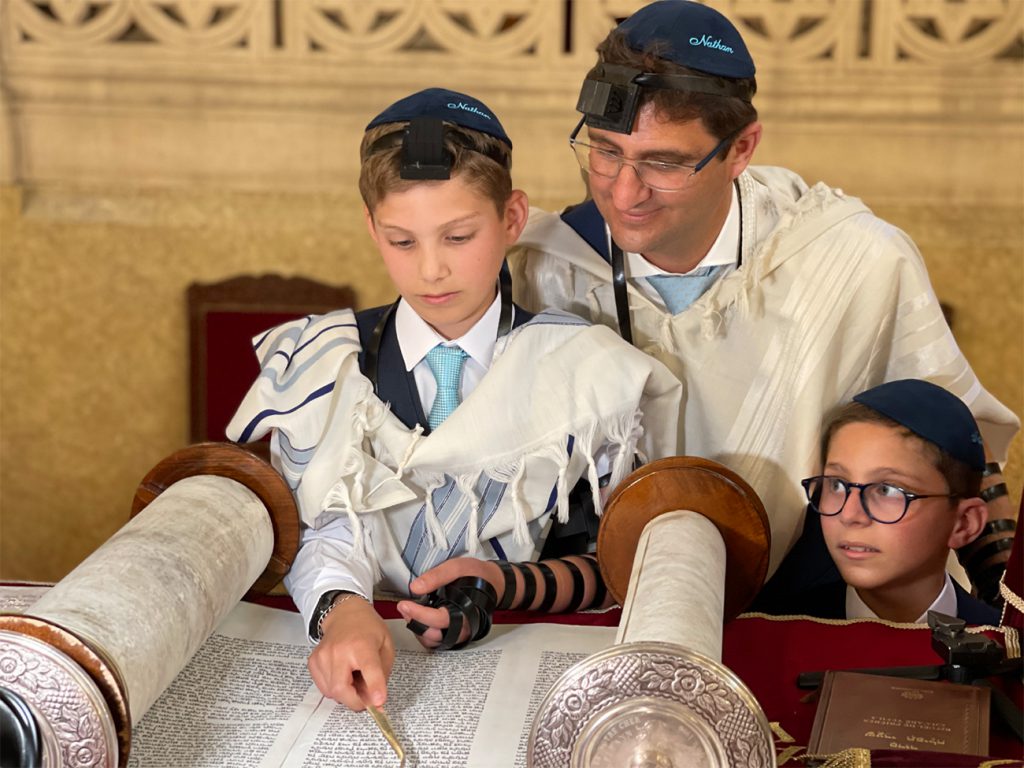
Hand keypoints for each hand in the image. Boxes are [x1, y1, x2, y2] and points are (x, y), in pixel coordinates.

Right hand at [308, 596, 393, 711]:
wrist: (345, 614)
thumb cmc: (368, 630)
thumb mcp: (386, 646)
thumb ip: (382, 674)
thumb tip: (375, 701)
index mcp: (362, 644)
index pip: (368, 668)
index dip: (374, 687)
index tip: (379, 702)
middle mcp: (339, 650)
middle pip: (341, 689)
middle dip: (355, 702)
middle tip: (366, 697)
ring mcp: (323, 656)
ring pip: (332, 692)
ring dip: (347, 694)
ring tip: (355, 677)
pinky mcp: (313, 661)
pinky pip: (324, 688)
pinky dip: (335, 688)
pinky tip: (343, 674)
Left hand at [397, 557, 502, 648]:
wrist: (492, 582)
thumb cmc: (477, 576)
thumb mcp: (458, 567)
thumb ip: (436, 576)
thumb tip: (415, 587)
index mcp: (466, 611)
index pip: (440, 619)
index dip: (420, 614)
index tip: (405, 604)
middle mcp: (463, 627)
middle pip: (435, 636)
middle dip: (415, 623)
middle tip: (404, 607)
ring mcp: (458, 633)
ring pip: (434, 642)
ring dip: (418, 629)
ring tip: (409, 612)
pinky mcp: (453, 634)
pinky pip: (436, 641)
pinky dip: (423, 633)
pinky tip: (417, 618)